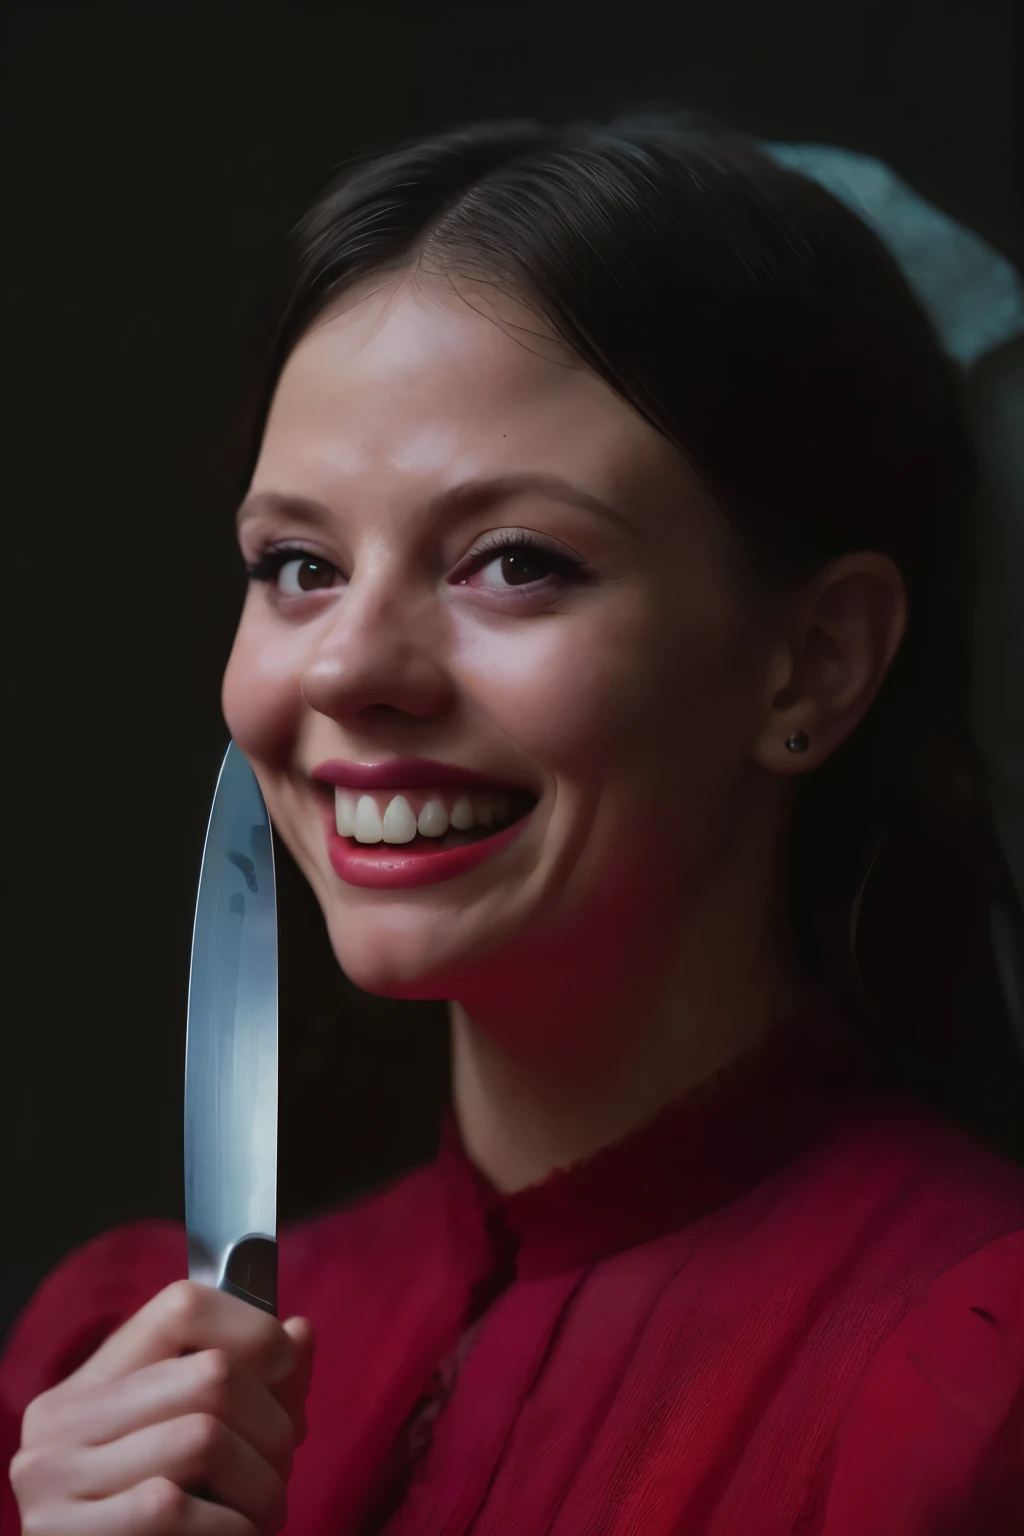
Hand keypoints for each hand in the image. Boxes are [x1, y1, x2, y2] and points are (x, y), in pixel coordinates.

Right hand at [10, 1280, 314, 1533]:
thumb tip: (300, 1332)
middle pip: (213, 1375)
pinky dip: (230, 1529)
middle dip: (274, 1427)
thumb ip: (248, 1388)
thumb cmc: (150, 1526)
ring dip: (261, 1485)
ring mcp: (55, 1477)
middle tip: (280, 1471)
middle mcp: (63, 1419)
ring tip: (264, 1512)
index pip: (184, 1305)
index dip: (255, 1330)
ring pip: (202, 1439)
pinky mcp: (68, 1534)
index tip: (284, 1374)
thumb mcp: (189, 1445)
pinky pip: (173, 1509)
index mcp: (93, 1382)